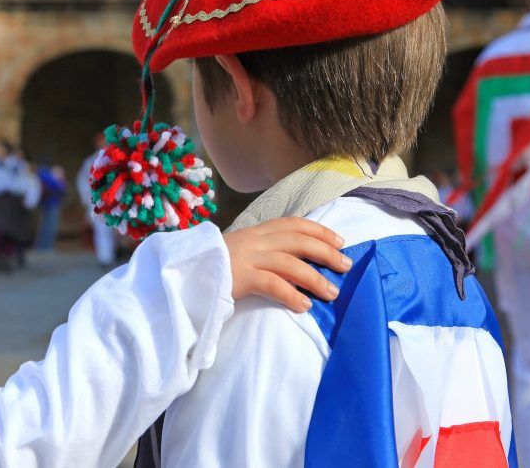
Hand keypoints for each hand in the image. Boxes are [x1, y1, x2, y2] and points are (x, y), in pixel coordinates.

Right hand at [224, 217, 351, 311]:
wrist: (183, 274)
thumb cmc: (212, 266)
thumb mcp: (239, 251)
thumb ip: (262, 251)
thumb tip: (293, 260)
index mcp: (255, 232)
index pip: (293, 223)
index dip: (319, 230)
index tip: (340, 241)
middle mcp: (254, 240)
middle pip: (298, 240)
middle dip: (326, 252)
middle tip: (346, 266)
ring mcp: (246, 258)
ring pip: (290, 263)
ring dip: (315, 278)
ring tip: (332, 293)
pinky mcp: (240, 277)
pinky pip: (273, 285)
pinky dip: (292, 295)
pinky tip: (304, 306)